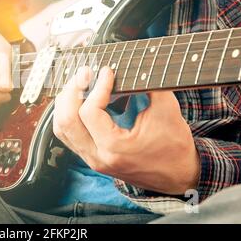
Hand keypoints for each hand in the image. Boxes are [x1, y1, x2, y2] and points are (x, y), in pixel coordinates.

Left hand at [53, 67, 199, 194]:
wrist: (179, 176)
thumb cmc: (174, 146)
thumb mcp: (167, 111)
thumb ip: (149, 85)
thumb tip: (131, 64)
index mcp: (115, 148)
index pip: (90, 112)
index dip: (97, 87)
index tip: (108, 72)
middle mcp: (98, 156)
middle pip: (67, 120)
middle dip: (72, 91)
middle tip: (85, 72)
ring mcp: (92, 159)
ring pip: (62, 129)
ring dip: (66, 103)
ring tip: (80, 83)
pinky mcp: (92, 157)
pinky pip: (68, 135)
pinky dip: (69, 114)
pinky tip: (80, 99)